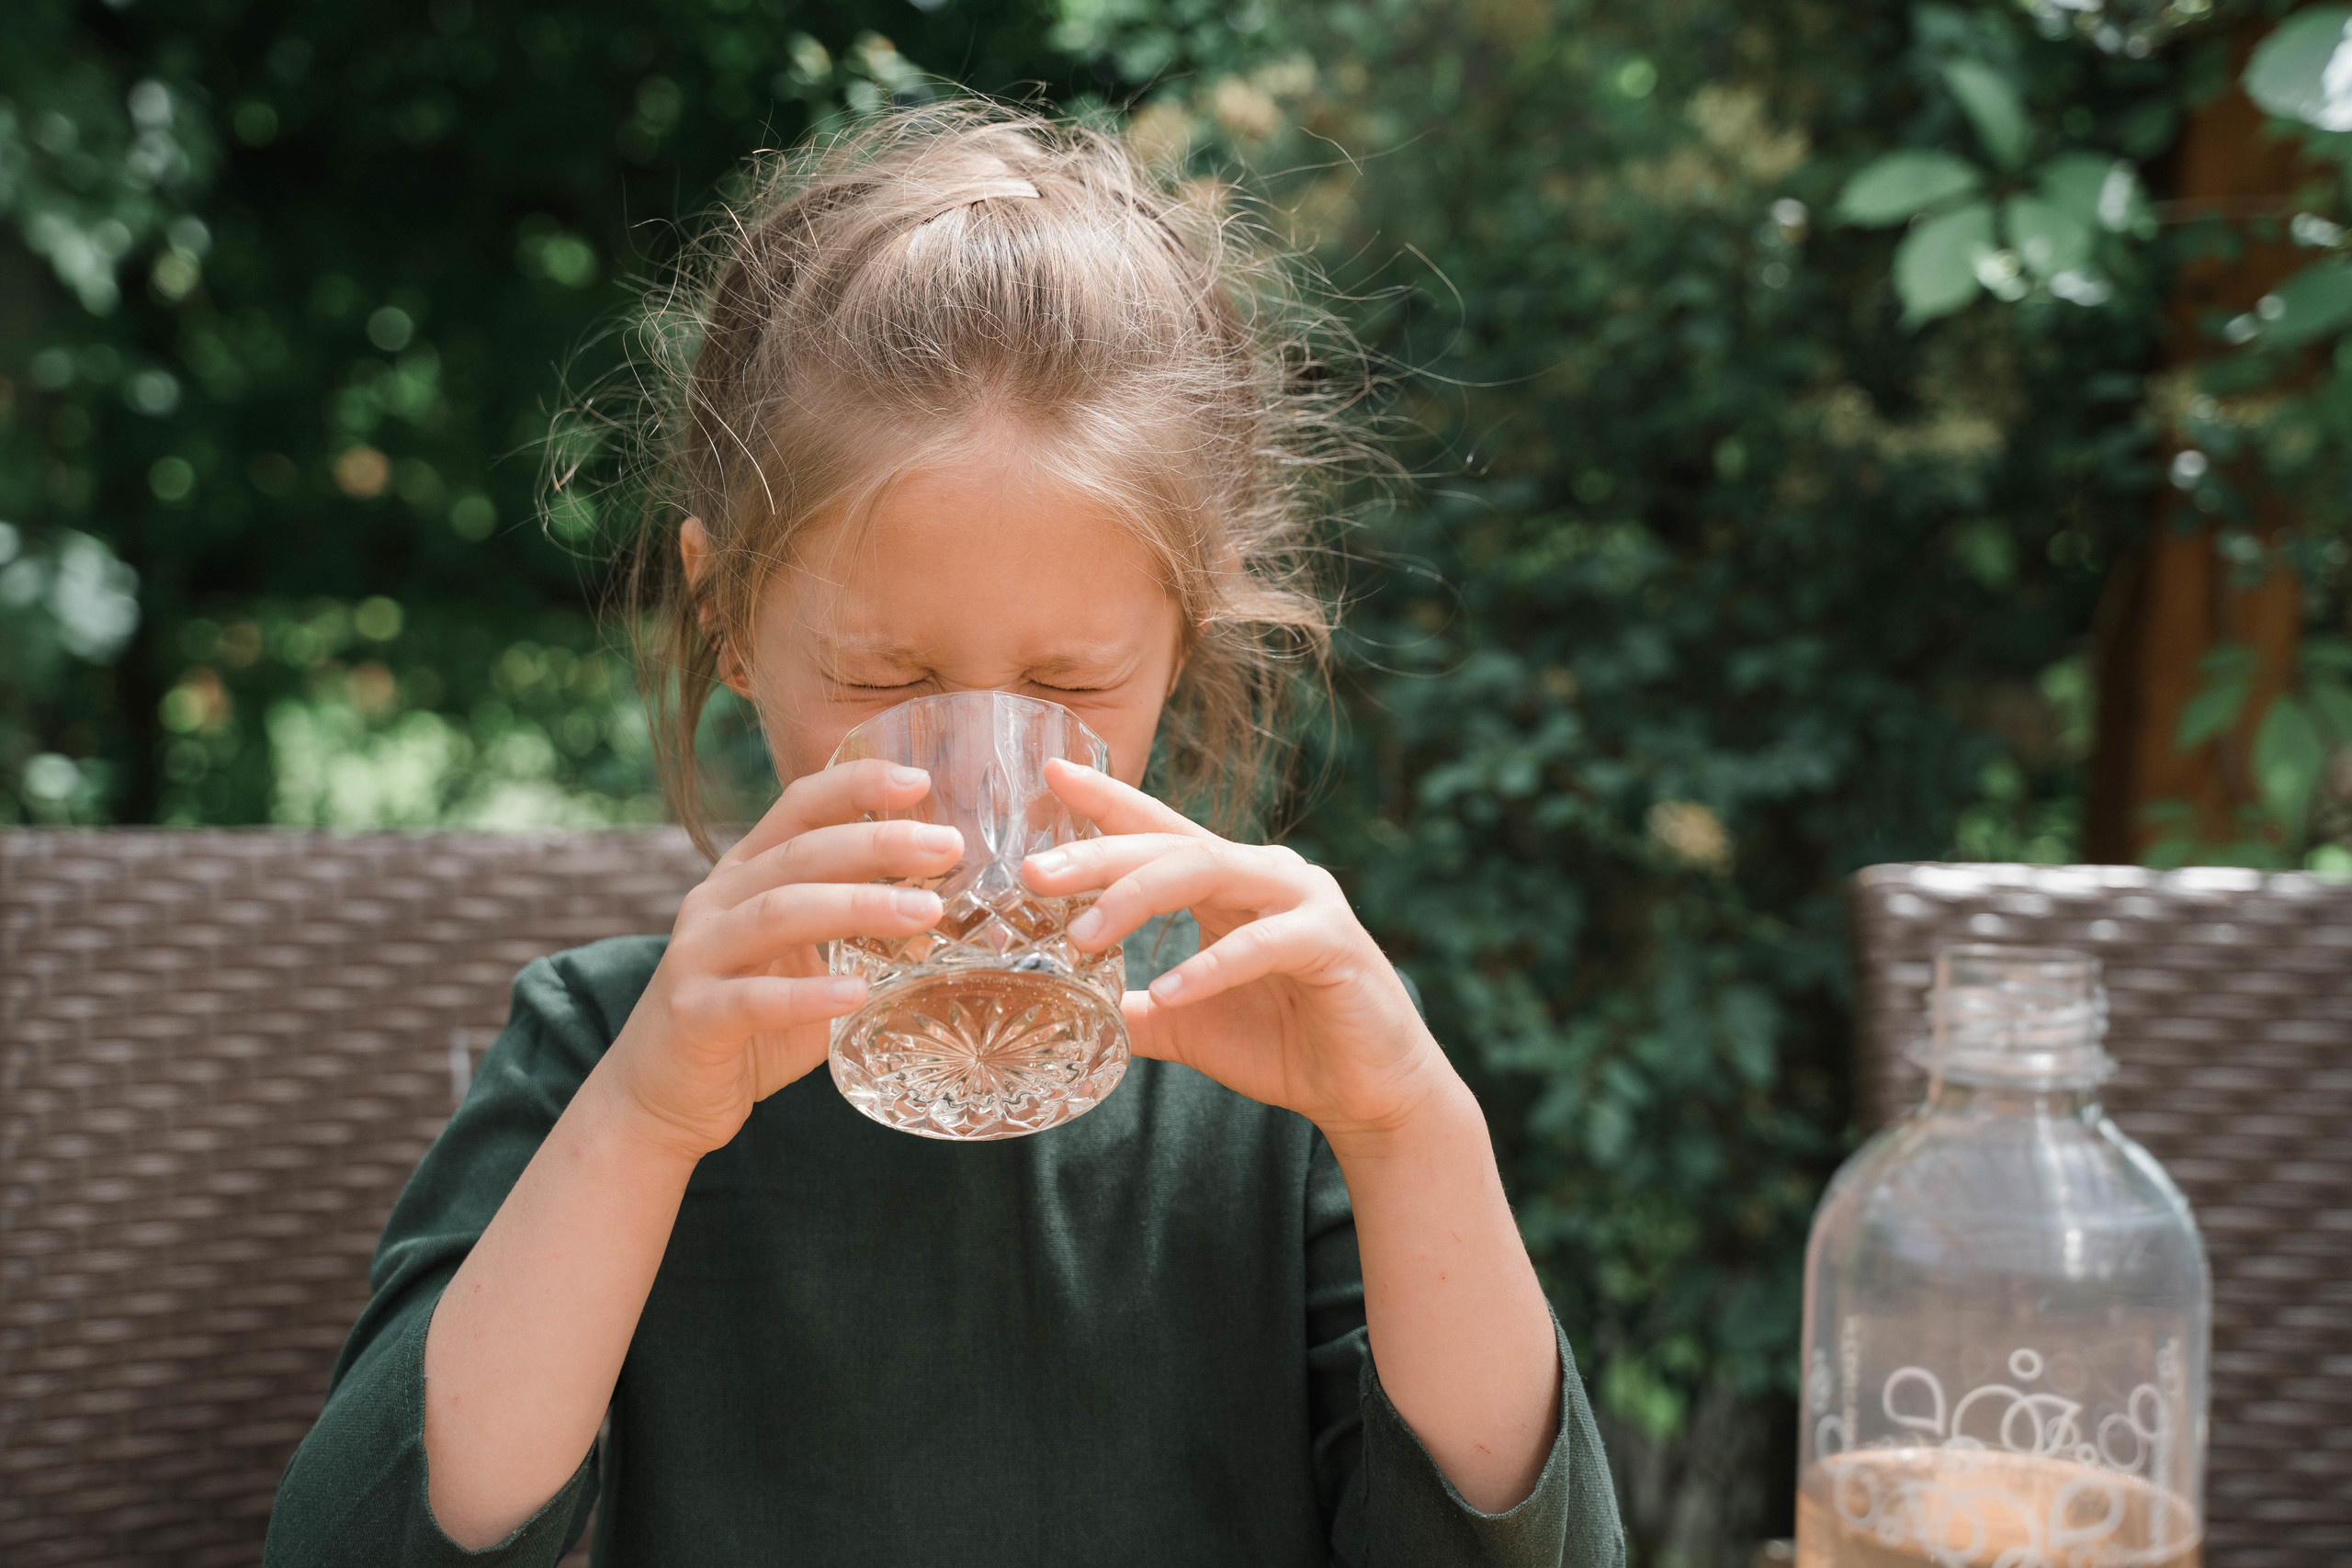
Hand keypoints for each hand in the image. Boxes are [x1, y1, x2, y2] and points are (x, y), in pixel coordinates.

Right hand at [602, 759, 962, 1159]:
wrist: (659, 1098)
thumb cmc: (750, 1025)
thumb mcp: (804, 963)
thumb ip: (857, 937)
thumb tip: (950, 920)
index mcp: (746, 875)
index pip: (798, 807)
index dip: (855, 785)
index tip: (918, 780)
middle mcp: (717, 902)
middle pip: (800, 854)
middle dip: (877, 842)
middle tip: (946, 846)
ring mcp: (699, 955)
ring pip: (779, 913)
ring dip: (857, 907)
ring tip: (926, 914)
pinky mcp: (694, 1016)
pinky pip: (754, 1000)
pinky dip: (808, 996)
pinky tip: (857, 995)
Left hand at [1022, 760, 1454, 1148]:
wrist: (1368, 1092)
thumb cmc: (1285, 1045)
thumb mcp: (1183, 1024)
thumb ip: (1129, 1008)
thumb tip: (1061, 1009)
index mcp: (1229, 883)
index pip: (1158, 830)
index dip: (1108, 800)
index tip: (1052, 773)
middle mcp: (1264, 875)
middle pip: (1170, 845)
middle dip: (1098, 854)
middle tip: (1033, 873)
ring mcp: (1302, 900)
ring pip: (1209, 871)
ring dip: (1138, 898)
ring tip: (1083, 935)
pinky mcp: (1332, 941)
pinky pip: (1262, 943)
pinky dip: (1210, 967)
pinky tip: (1167, 991)